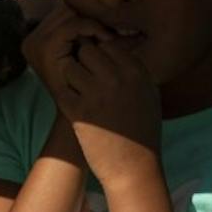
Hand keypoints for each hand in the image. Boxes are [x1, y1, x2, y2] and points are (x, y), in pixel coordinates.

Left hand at [23, 5, 160, 180]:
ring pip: (70, 67)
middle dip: (83, 63)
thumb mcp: (148, 94)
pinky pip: (62, 89)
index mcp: (137, 72)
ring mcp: (97, 94)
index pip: (108, 44)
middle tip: (86, 79)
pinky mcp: (79, 112)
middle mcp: (118, 79)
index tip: (99, 70)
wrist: (134, 168)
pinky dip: (65, 96)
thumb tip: (114, 46)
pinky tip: (75, 106)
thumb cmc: (142, 131)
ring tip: (80, 93)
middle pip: (87, 50)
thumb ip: (134, 68)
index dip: (100, 54)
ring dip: (71, 77)